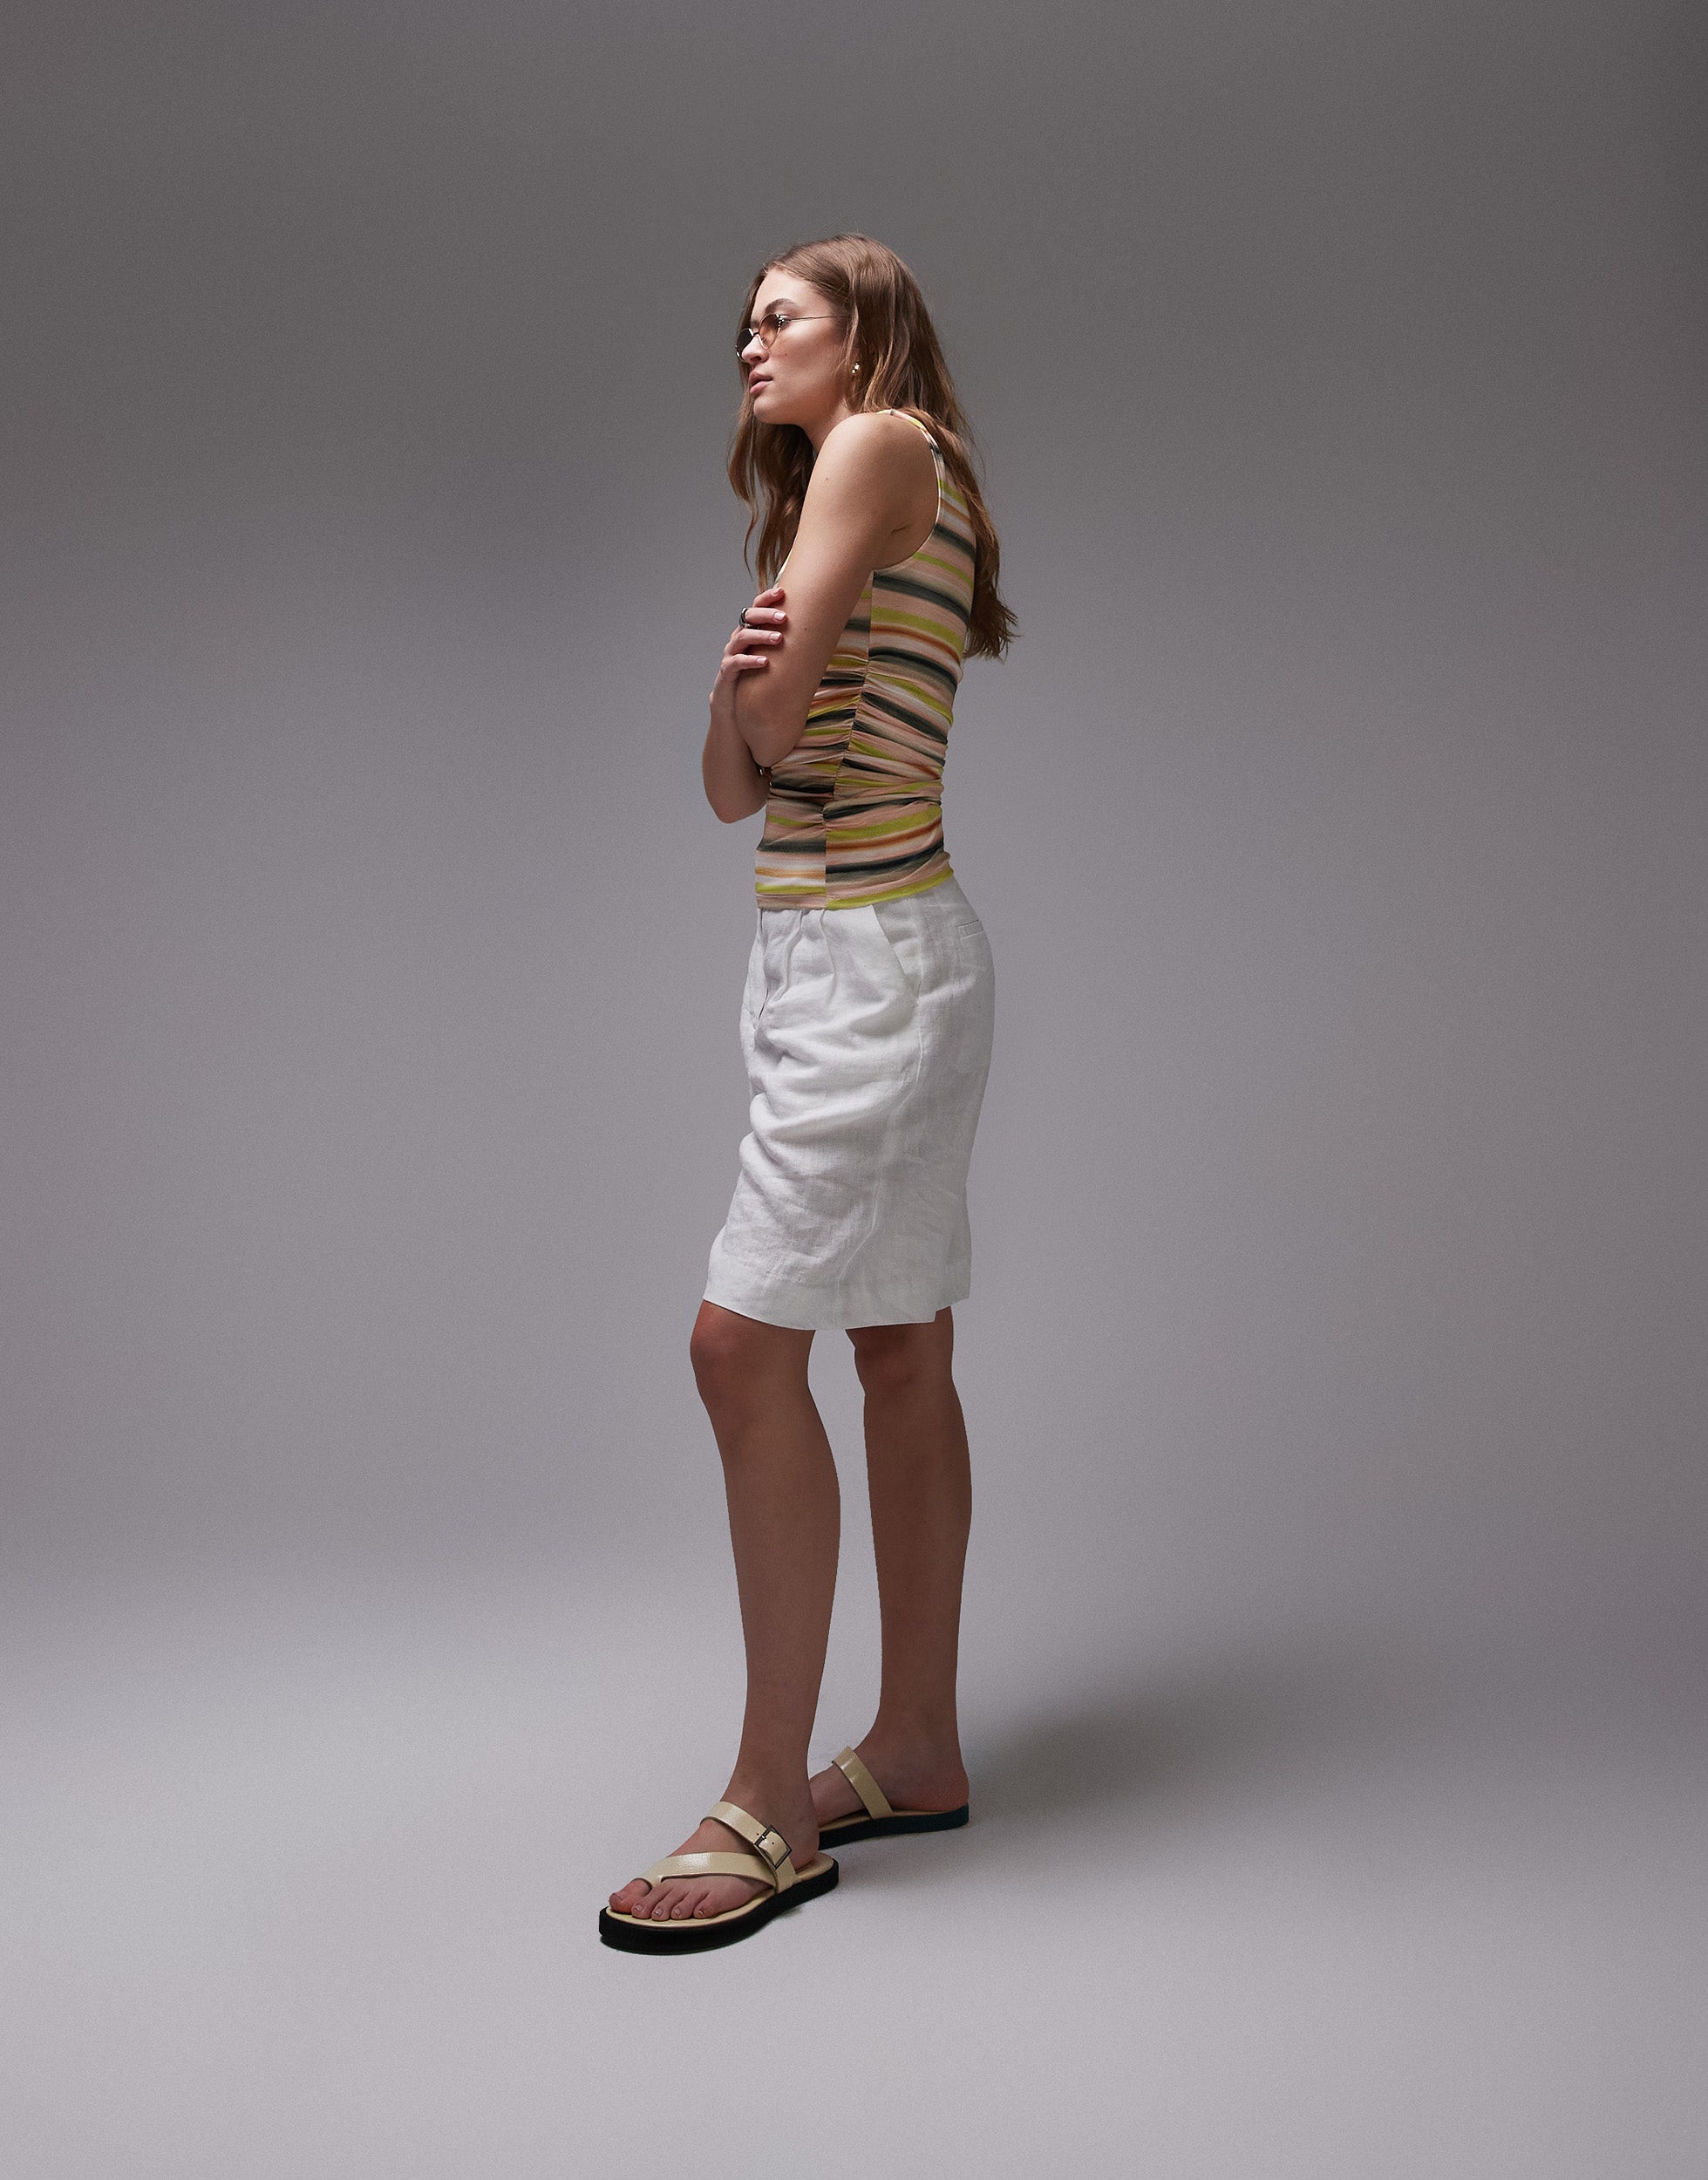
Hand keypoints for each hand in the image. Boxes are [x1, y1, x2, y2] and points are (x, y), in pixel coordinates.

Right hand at [709, 585, 786, 714]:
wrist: (735, 704)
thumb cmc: (756, 677)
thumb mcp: (772, 658)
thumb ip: (786, 646)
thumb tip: (820, 638)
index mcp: (750, 631)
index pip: (755, 608)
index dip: (766, 598)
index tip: (782, 592)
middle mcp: (739, 639)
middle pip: (748, 618)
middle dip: (766, 615)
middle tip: (784, 617)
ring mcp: (731, 654)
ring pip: (742, 637)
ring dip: (762, 636)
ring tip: (779, 639)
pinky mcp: (727, 671)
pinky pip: (736, 662)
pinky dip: (750, 660)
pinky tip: (764, 662)